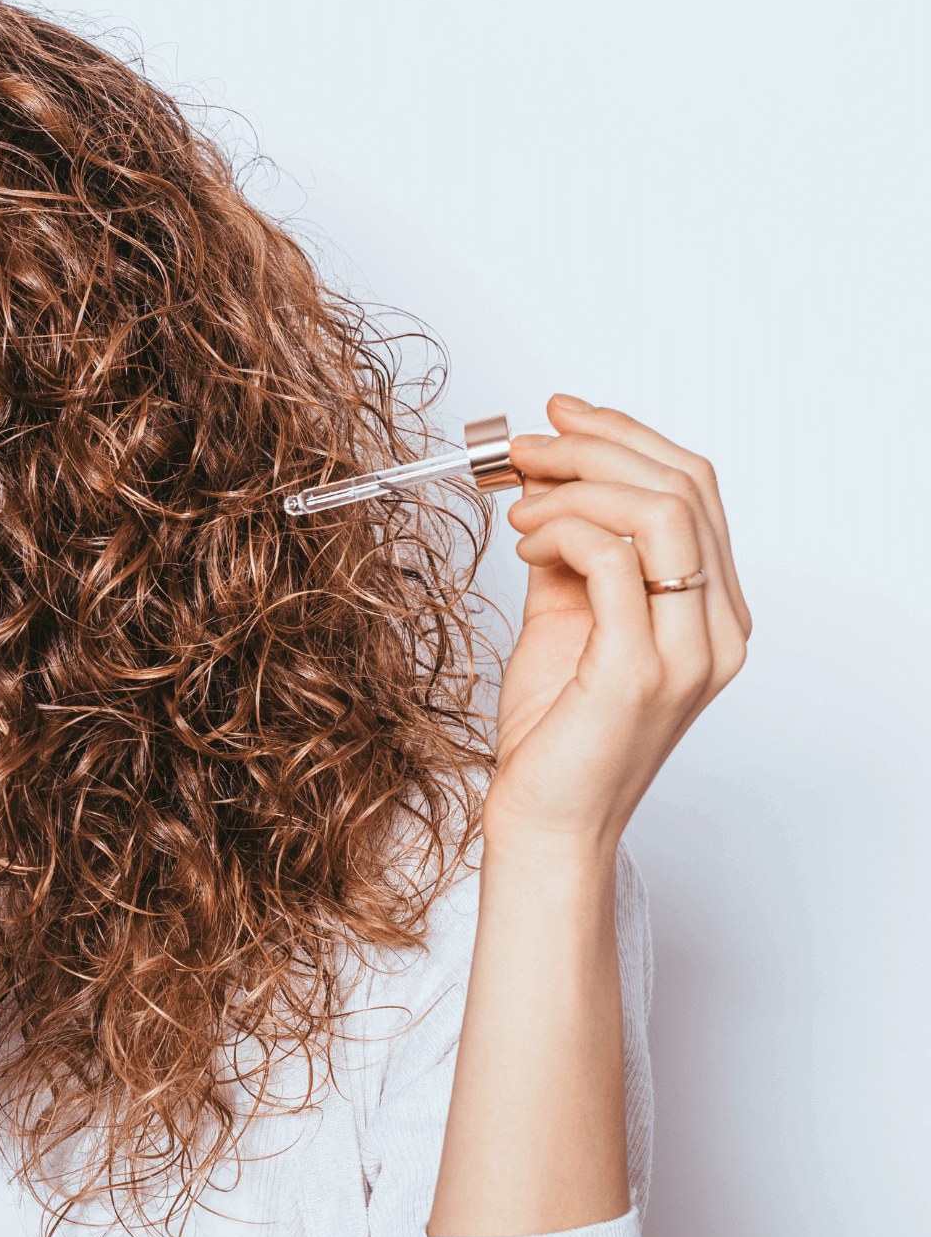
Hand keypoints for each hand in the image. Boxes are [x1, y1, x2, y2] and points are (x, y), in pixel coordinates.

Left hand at [484, 393, 751, 852]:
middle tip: (526, 444)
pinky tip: (525, 541)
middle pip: (683, 486)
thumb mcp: (565, 621)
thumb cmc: (555, 732)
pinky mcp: (640, 669)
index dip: (625, 437)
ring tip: (519, 497)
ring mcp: (689, 651)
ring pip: (660, 510)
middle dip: (596, 445)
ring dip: (578, 481)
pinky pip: (615, 559)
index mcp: (711, 612)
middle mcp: (717, 628)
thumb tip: (548, 488)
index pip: (693, 489)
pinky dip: (564, 529)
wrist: (547, 820)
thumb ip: (572, 556)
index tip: (559, 416)